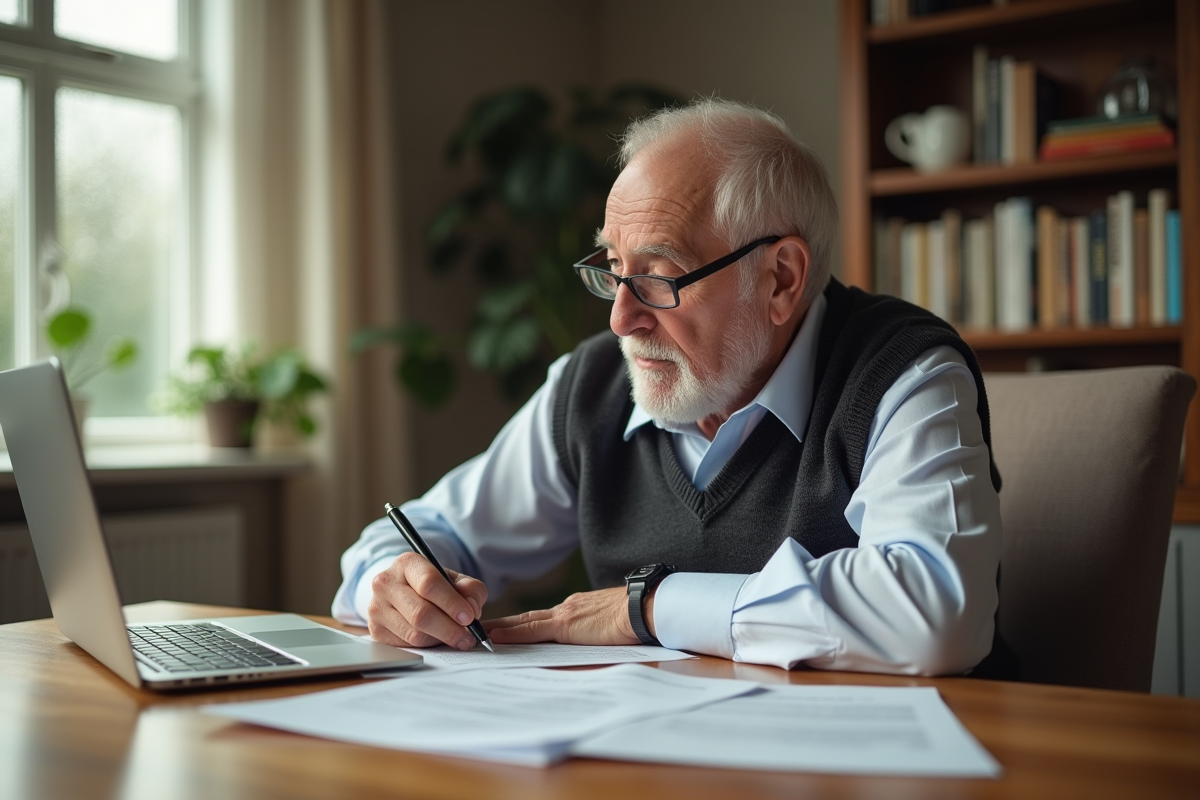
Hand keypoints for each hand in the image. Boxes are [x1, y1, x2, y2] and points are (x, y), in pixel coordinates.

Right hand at [366, 552, 488, 649]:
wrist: (405, 592)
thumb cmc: (433, 585)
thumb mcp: (455, 580)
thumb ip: (470, 589)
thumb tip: (472, 609)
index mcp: (407, 563)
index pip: (429, 583)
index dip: (451, 603)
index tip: (469, 617)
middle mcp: (386, 582)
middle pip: (421, 613)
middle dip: (450, 629)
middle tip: (468, 637)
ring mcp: (377, 607)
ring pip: (414, 633)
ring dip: (440, 639)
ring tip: (456, 637)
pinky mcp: (376, 630)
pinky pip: (407, 645)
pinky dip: (427, 645)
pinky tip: (436, 638)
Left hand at [484, 586, 650, 645]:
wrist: (645, 608)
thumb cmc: (636, 617)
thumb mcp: (612, 624)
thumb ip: (598, 630)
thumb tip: (596, 639)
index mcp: (577, 610)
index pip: (543, 619)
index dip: (523, 624)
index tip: (505, 629)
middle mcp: (567, 608)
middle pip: (528, 619)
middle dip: (503, 625)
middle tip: (479, 629)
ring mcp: (564, 615)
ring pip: (525, 623)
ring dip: (501, 629)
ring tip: (479, 634)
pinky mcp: (565, 625)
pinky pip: (532, 631)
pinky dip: (512, 634)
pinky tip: (495, 638)